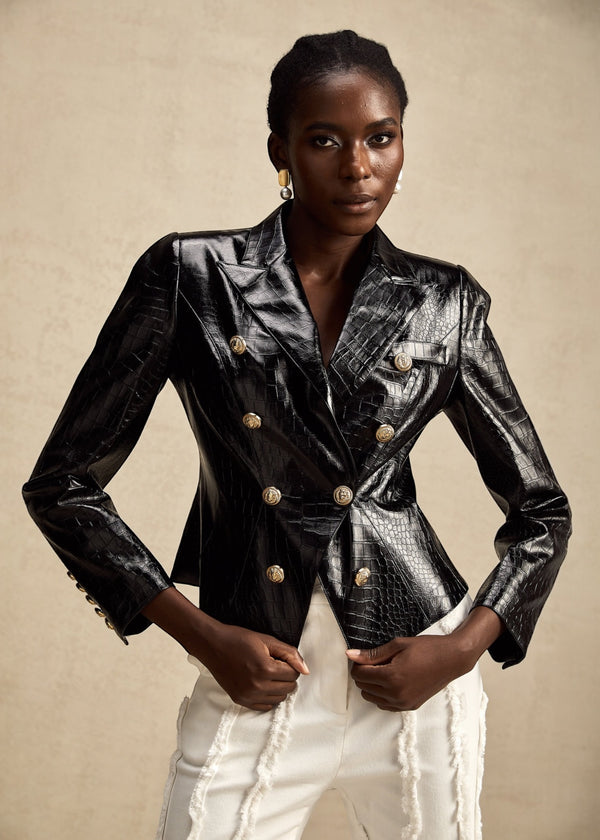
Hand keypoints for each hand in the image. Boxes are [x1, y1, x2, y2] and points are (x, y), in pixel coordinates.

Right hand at [192, 623, 308, 711]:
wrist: (213, 646)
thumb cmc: (239, 639)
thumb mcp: (267, 640)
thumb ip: (290, 654)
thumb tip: (306, 671)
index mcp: (265, 668)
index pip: (294, 675)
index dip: (291, 665)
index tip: (280, 658)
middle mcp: (257, 686)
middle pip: (288, 688)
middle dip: (286, 676)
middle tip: (274, 664)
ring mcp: (248, 695)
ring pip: (279, 699)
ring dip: (278, 687)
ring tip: (267, 673)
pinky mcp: (240, 700)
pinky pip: (265, 706)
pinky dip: (267, 697)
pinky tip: (261, 683)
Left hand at [346, 634, 472, 710]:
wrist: (452, 659)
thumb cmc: (427, 648)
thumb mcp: (397, 645)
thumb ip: (372, 653)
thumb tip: (350, 655)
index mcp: (391, 677)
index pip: (359, 675)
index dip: (358, 664)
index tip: (364, 657)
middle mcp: (396, 694)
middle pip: (363, 687)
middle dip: (364, 674)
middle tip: (375, 661)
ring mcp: (403, 703)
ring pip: (372, 698)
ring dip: (372, 685)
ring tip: (384, 670)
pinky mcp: (410, 707)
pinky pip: (385, 706)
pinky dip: (382, 695)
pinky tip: (391, 682)